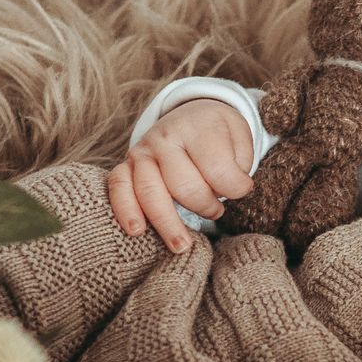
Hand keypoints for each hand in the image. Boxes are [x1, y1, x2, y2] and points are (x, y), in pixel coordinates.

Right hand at [107, 100, 254, 251]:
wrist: (190, 115)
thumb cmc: (218, 135)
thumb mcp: (239, 137)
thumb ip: (238, 164)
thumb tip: (229, 191)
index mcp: (197, 127)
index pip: (217, 168)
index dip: (236, 188)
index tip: (243, 190)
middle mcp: (165, 138)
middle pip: (184, 186)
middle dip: (205, 206)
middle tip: (216, 212)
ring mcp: (142, 152)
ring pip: (150, 192)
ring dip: (167, 223)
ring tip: (182, 246)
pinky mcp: (125, 165)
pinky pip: (118, 188)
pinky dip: (125, 210)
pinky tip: (137, 231)